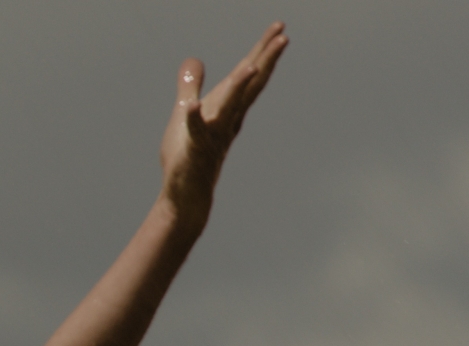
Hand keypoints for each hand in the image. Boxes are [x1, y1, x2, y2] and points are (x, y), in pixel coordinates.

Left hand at [159, 22, 287, 219]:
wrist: (186, 195)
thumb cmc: (188, 155)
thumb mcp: (186, 112)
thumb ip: (190, 85)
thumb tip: (193, 59)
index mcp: (227, 108)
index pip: (249, 75)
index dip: (263, 51)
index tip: (279, 28)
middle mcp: (226, 119)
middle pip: (249, 85)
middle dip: (265, 60)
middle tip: (283, 36)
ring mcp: (212, 135)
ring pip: (229, 107)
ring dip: (239, 86)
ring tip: (250, 64)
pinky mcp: (194, 150)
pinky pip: (194, 132)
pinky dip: (194, 119)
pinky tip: (193, 106)